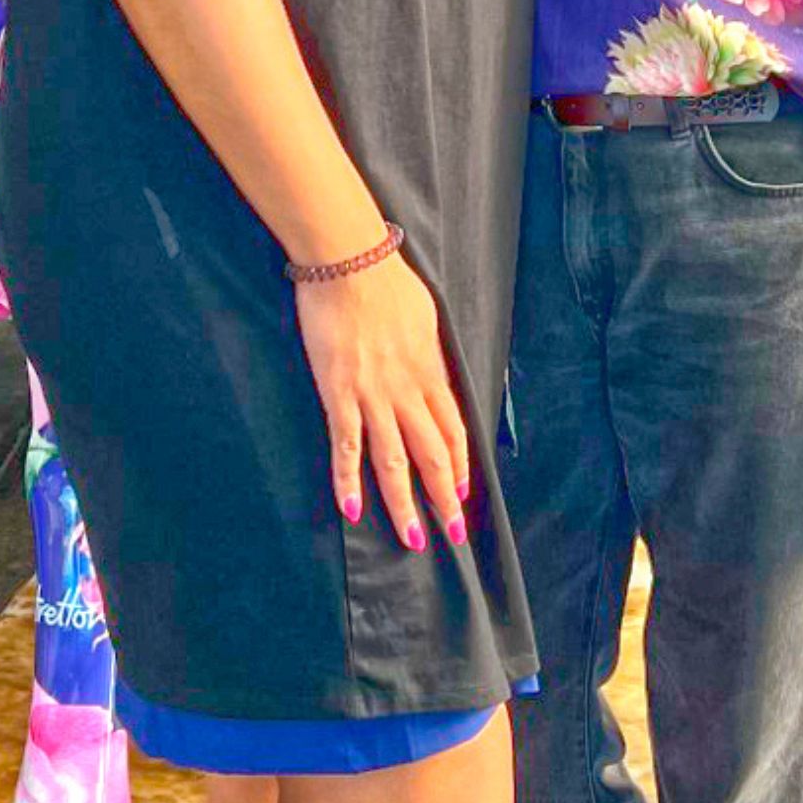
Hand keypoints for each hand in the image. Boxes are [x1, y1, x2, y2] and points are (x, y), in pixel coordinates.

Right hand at [294, 255, 470, 552]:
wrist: (350, 262)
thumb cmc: (386, 282)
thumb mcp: (424, 318)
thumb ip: (427, 352)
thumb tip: (429, 369)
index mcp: (430, 372)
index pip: (454, 432)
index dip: (461, 467)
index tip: (464, 494)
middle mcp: (408, 391)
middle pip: (433, 456)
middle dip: (445, 499)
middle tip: (452, 535)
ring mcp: (374, 395)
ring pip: (395, 461)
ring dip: (404, 504)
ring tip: (412, 539)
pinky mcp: (339, 393)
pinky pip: (347, 446)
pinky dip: (349, 480)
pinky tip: (353, 510)